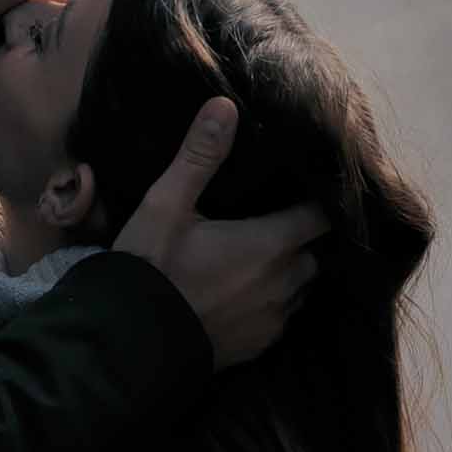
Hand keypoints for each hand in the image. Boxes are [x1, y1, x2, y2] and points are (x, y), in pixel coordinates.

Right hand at [111, 96, 329, 370]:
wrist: (130, 344)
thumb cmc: (150, 268)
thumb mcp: (166, 205)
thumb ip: (200, 156)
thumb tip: (225, 105)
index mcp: (270, 244)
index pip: (321, 216)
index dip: (321, 201)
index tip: (308, 188)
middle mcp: (283, 283)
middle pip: (314, 253)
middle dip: (301, 237)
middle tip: (276, 219)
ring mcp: (273, 319)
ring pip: (300, 288)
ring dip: (287, 272)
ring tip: (260, 257)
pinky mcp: (258, 346)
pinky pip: (280, 318)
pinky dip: (270, 303)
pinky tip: (241, 293)